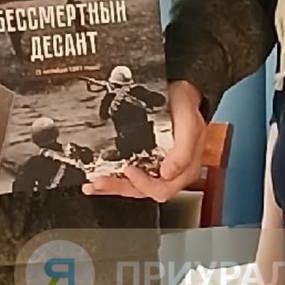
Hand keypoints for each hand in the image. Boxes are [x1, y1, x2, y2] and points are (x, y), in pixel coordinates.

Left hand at [82, 80, 205, 200]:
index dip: (144, 184)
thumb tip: (168, 174)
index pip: (163, 189)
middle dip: (120, 187)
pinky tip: (97, 180)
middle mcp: (169, 173)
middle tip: (102, 180)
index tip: (129, 170)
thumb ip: (183, 152)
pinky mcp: (142, 160)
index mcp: (184, 171)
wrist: (179, 93)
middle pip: (142, 191)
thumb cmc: (186, 108)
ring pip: (132, 186)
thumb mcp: (191, 126)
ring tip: (94, 184)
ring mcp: (154, 167)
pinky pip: (127, 176)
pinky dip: (112, 178)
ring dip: (112, 186)